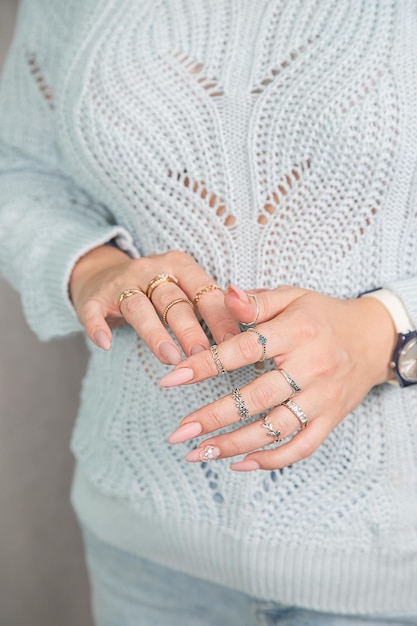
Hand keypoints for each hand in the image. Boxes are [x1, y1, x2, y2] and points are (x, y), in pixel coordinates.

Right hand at [69, 246, 239, 363]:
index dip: (220, 316)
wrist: (102, 275)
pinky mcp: (94, 298)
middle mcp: (151, 269)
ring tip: (170, 359)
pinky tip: (105, 344)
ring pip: (140, 307)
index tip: (235, 342)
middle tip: (205, 357)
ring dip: (155, 333)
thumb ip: (210, 305)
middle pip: (173, 301)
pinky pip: (94, 312)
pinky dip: (99, 326)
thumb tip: (250, 332)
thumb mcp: (184, 288)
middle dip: (191, 329)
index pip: (204, 290)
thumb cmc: (157, 290)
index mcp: (179, 265)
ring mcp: (121, 283)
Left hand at [162, 285, 396, 469]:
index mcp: (297, 331)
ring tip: (199, 453)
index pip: (243, 350)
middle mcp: (311, 367)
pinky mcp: (331, 419)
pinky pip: (302, 447)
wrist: (374, 338)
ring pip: (275, 429)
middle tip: (178, 433)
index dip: (205, 365)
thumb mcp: (293, 296)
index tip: (171, 380)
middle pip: (256, 398)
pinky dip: (272, 460)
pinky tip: (241, 464)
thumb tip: (224, 294)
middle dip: (213, 418)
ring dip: (234, 445)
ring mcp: (323, 397)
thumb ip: (257, 301)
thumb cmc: (323, 316)